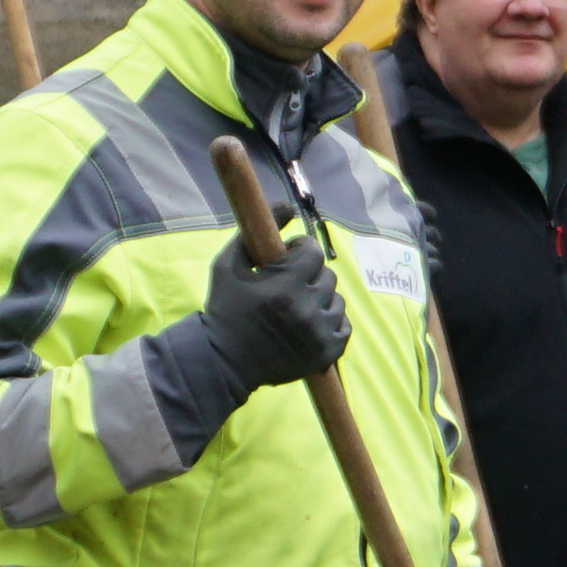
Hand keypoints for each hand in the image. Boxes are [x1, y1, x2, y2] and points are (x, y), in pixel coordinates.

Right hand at [200, 216, 350, 387]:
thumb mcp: (228, 265)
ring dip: (320, 298)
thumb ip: (255, 232)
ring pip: (336, 300)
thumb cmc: (223, 310)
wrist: (222, 362)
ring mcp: (319, 334)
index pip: (313, 252)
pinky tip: (309, 322)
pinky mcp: (327, 354)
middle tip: (289, 284)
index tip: (288, 257)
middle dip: (309, 275)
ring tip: (297, 306)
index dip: (300, 250)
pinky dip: (330, 322)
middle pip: (326, 275)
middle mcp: (306, 309)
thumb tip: (286, 204)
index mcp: (284, 286)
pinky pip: (344, 326)